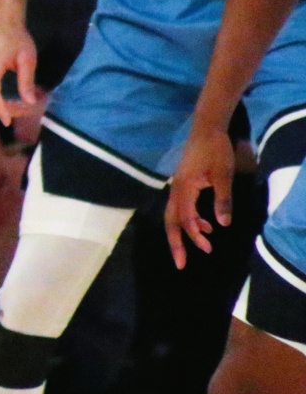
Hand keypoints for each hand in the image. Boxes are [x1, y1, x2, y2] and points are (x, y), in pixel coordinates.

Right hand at [0, 22, 40, 124]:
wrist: (3, 27)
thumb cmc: (17, 40)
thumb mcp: (27, 59)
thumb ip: (27, 81)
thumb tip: (30, 102)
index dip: (0, 111)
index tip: (9, 123)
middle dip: (3, 111)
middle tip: (24, 110)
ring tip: (19, 106)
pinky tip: (10, 101)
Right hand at [166, 129, 233, 269]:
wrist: (206, 129)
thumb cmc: (215, 151)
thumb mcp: (223, 176)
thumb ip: (222, 200)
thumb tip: (223, 225)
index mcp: (184, 189)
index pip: (186, 219)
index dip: (193, 238)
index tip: (203, 252)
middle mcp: (176, 190)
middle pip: (171, 221)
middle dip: (176, 243)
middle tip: (181, 264)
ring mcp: (178, 187)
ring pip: (175, 215)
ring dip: (185, 232)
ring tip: (202, 245)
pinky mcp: (183, 184)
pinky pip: (182, 207)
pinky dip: (191, 219)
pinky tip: (206, 225)